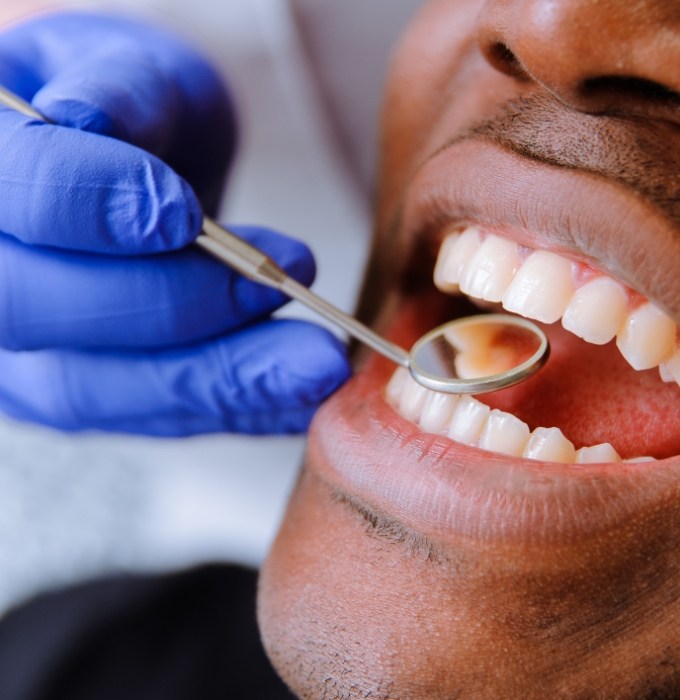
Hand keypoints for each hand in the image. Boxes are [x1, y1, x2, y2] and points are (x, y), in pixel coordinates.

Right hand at [0, 13, 348, 434]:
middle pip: (33, 312)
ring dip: (215, 382)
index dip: (87, 203)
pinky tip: (299, 395)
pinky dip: (231, 407)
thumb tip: (88, 121)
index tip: (183, 213)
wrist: (137, 175)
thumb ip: (118, 91)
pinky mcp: (80, 391)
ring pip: (92, 388)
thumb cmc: (137, 115)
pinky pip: (149, 416)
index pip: (8, 194)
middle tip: (277, 286)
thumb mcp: (135, 73)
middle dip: (168, 307)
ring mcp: (17, 350)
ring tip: (315, 364)